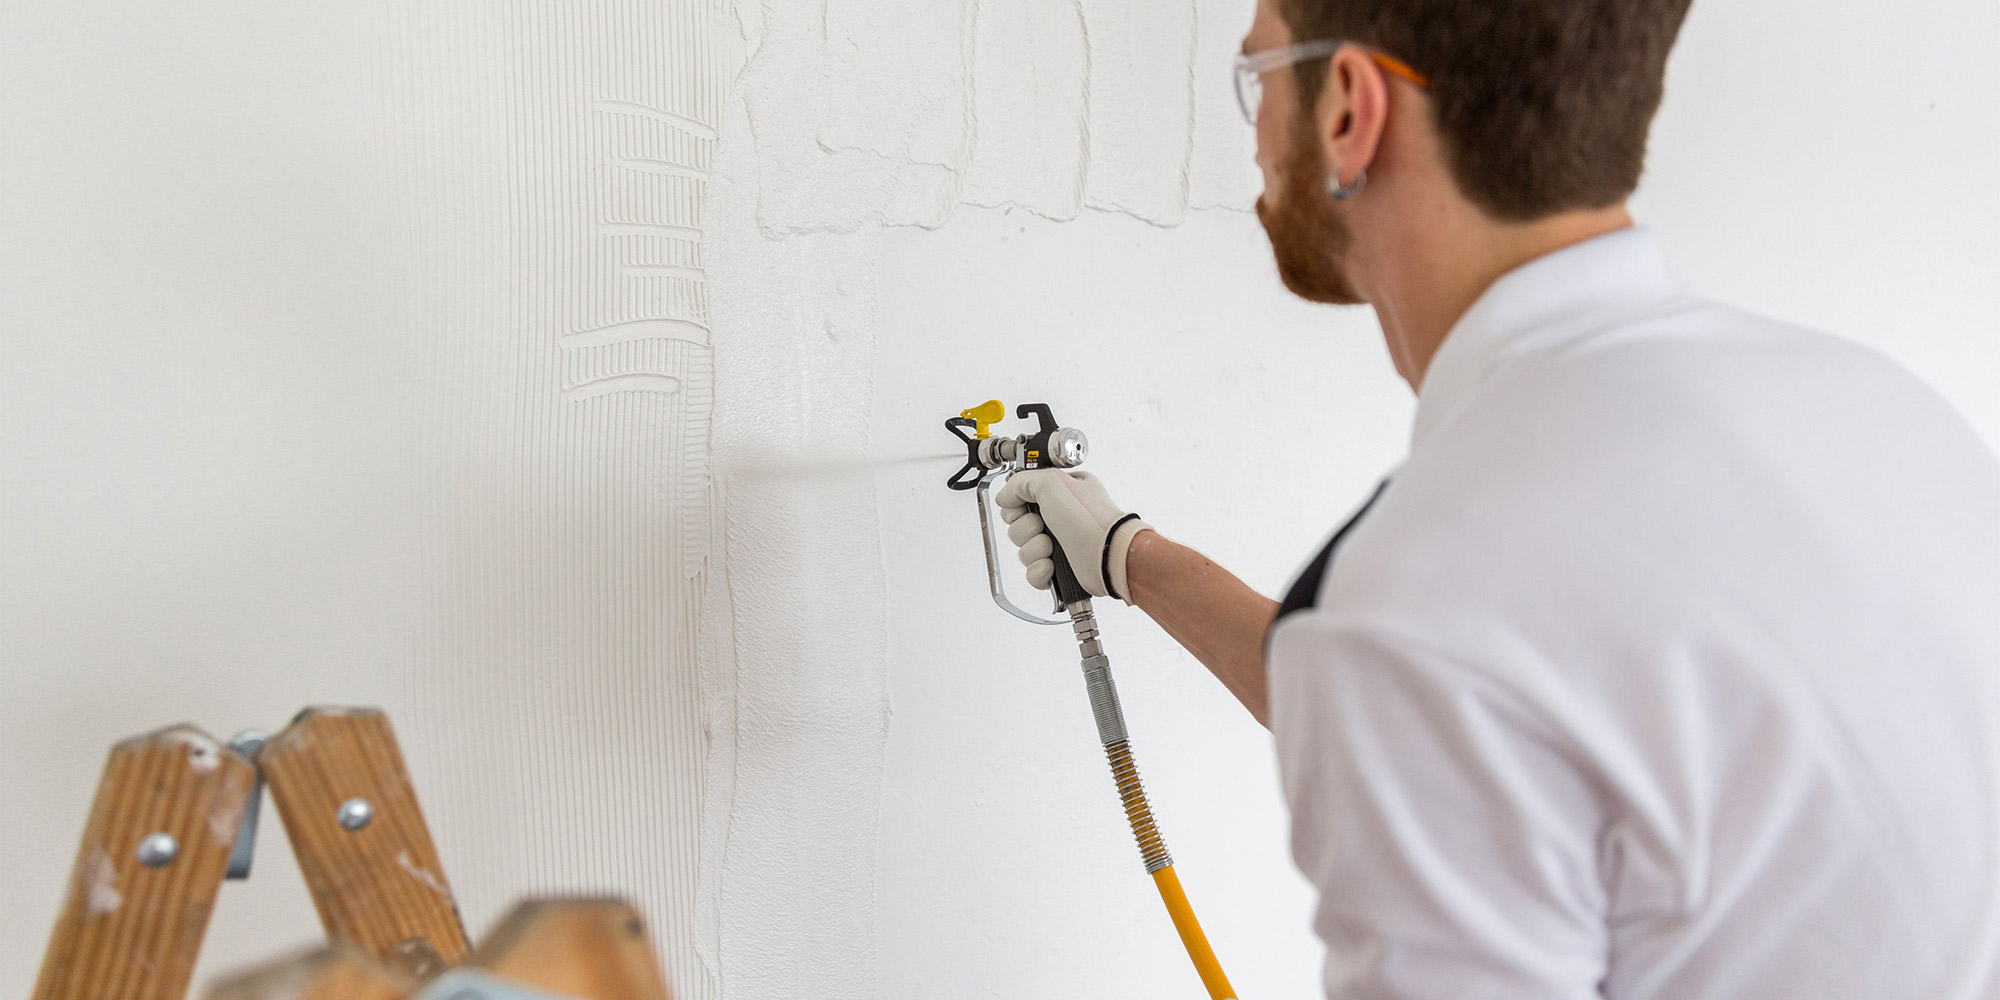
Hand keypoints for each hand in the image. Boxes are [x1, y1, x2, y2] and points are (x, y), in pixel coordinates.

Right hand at [994, 469, 1151, 600]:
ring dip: (1034, 550)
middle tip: (1043, 527)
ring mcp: (1059, 543)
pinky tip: (1052, 566)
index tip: (1025, 508)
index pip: (1019, 500)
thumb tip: (1005, 496)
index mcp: (1058, 494)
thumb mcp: (1052, 482)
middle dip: (1025, 530)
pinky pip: (1032, 572)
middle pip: (1017, 526)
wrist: (1108, 555)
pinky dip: (1039, 571)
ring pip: (1023, 550)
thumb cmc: (1089, 519)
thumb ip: (1021, 482)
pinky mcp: (1059, 568)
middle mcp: (1058, 517)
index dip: (1016, 508)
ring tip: (1052, 547)